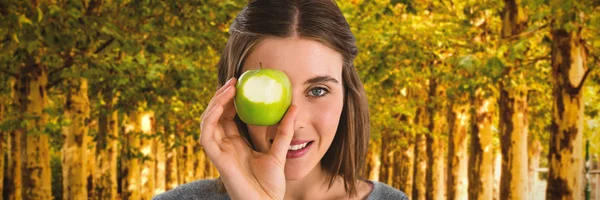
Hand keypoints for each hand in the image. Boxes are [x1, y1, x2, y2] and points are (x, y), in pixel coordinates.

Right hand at [200, 77, 297, 199]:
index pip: (228, 117)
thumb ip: (283, 130)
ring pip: (208, 122)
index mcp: (236, 144)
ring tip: (229, 88)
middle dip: (222, 96)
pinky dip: (210, 119)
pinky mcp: (217, 159)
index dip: (231, 100)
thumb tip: (294, 107)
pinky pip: (206, 136)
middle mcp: (225, 146)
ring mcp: (219, 152)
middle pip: (216, 116)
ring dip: (215, 103)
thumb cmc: (270, 185)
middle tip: (234, 80)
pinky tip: (220, 106)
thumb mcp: (279, 152)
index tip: (241, 83)